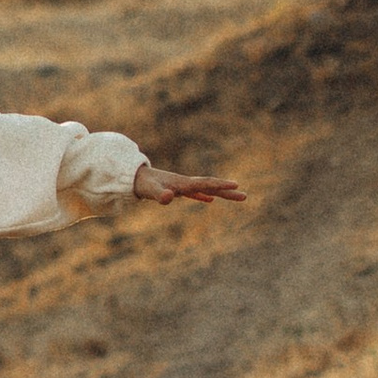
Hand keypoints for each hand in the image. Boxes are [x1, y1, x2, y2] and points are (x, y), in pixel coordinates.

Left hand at [132, 164, 247, 204]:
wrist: (131, 176)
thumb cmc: (141, 184)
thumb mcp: (149, 191)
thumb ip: (159, 194)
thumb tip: (168, 197)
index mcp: (182, 183)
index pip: (205, 183)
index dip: (220, 185)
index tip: (236, 185)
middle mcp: (185, 183)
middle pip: (210, 186)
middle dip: (228, 191)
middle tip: (246, 197)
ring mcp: (182, 186)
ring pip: (206, 189)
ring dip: (220, 193)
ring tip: (237, 196)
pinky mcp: (176, 189)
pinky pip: (194, 193)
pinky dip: (204, 196)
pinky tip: (210, 201)